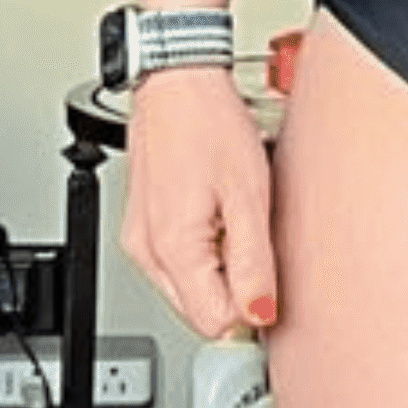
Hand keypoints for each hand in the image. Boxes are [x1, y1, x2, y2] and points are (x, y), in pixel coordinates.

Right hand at [120, 65, 276, 341]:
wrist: (176, 83)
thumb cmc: (209, 125)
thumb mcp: (250, 198)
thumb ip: (255, 265)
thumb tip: (260, 313)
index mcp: (173, 248)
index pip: (214, 323)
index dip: (249, 311)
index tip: (268, 288)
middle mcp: (147, 252)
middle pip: (198, 312)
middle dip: (232, 293)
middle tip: (253, 245)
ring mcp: (139, 241)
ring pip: (186, 292)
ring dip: (217, 272)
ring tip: (231, 222)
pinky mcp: (140, 229)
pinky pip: (175, 266)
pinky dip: (200, 254)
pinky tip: (213, 217)